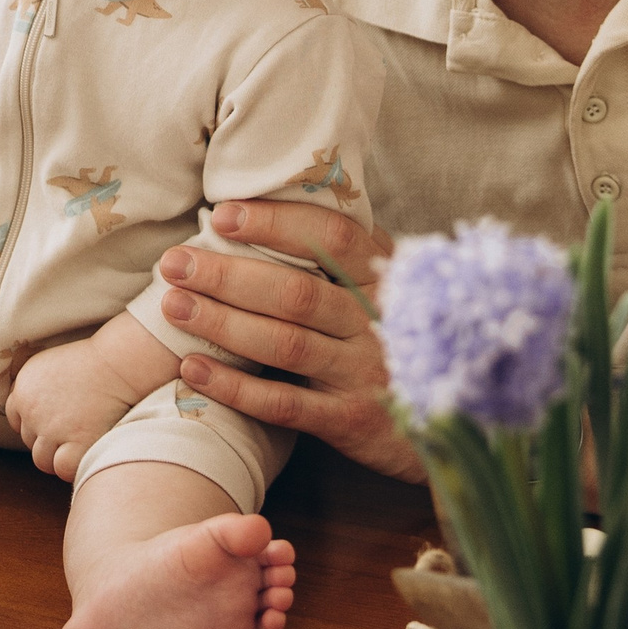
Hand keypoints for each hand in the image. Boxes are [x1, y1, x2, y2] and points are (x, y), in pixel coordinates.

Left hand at [6, 339, 144, 481]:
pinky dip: (71, 464)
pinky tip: (85, 450)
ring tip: (80, 440)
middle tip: (73, 427)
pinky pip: (61, 468)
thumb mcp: (51, 364)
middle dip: (48, 437)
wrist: (119, 364)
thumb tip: (33, 412)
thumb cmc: (92, 362)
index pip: (16, 418)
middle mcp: (32, 410)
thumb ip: (35, 388)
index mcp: (24, 388)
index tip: (54, 421)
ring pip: (42, 459)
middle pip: (29, 440)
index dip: (34, 422)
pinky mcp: (74, 442)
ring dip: (58, 454)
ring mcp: (51, 429)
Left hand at [156, 199, 423, 482]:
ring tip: (173, 307)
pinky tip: (194, 370)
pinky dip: (237, 388)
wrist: (453, 424)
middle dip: (228, 275)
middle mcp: (378, 322)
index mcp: (387, 278)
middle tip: (173, 263)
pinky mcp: (352, 421)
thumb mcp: (393, 287)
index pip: (332, 238)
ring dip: (223, 324)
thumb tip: (275, 204)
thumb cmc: (401, 340)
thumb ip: (350, 254)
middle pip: (296, 291)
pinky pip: (286, 404)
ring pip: (286, 344)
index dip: (276, 224)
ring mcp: (366, 373)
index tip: (222, 215)